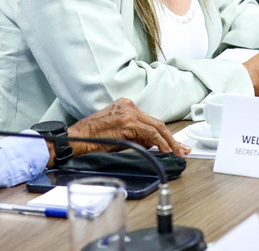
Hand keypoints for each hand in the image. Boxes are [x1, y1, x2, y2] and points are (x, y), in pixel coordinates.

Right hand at [68, 98, 188, 157]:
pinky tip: (164, 150)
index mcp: (125, 106)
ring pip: (156, 127)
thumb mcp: (118, 133)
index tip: (173, 145)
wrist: (76, 138)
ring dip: (168, 142)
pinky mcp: (127, 122)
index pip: (150, 121)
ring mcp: (128, 113)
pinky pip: (149, 133)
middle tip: (182, 149)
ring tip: (176, 152)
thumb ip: (135, 134)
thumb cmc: (92, 138)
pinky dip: (159, 142)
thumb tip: (152, 143)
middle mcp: (128, 106)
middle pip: (157, 123)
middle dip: (171, 138)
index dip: (164, 135)